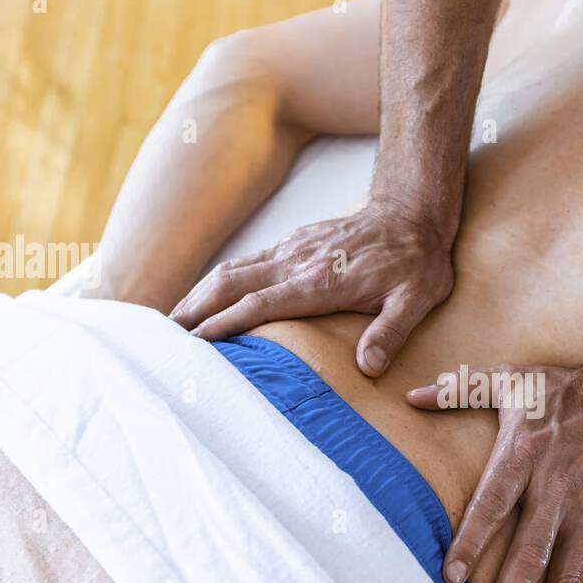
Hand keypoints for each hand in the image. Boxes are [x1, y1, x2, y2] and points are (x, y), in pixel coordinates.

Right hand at [169, 201, 453, 375]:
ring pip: (234, 269)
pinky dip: (221, 280)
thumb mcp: (416, 300)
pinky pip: (248, 261)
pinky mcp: (294, 243)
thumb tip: (368, 368)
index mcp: (320, 281)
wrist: (414, 214)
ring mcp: (292, 250)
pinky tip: (208, 295)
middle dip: (195, 307)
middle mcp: (297, 262)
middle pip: (231, 282)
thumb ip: (390, 333)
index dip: (226, 322)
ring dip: (200, 292)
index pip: (261, 303)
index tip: (197, 342)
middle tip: (165, 337)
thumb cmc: (417, 262)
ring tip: (173, 320)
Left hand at [406, 361, 582, 582]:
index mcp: (524, 456)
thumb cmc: (567, 391)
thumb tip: (409, 395)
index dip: (471, 542)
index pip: (491, 505)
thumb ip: (459, 390)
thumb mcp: (512, 379)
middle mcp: (557, 490)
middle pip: (527, 557)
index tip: (450, 580)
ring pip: (568, 578)